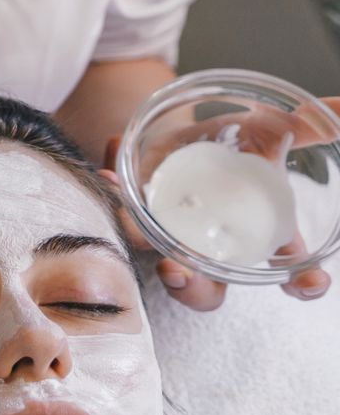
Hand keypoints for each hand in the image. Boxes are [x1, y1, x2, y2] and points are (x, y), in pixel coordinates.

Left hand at [100, 94, 339, 309]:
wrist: (182, 122)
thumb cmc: (233, 141)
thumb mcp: (271, 131)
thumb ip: (305, 127)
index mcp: (254, 233)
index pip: (286, 274)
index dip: (303, 284)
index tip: (307, 283)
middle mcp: (208, 244)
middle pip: (205, 292)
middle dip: (192, 289)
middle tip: (178, 270)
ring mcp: (165, 233)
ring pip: (153, 259)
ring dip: (141, 243)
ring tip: (134, 227)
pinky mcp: (130, 212)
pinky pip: (116, 209)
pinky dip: (110, 189)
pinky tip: (107, 172)